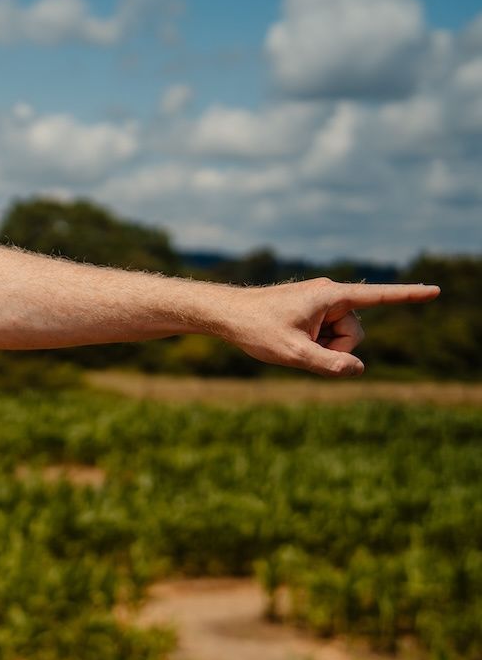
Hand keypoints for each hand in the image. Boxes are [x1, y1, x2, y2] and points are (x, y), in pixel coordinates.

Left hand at [227, 278, 438, 376]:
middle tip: (301, 348)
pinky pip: (326, 333)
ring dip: (322, 346)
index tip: (435, 291)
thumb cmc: (255, 329)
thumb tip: (358, 369)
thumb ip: (328, 364)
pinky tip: (290, 339)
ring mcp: (320, 302)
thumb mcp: (292, 353)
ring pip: (341, 336)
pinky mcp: (312, 309)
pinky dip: (313, 343)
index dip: (408, 297)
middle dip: (336, 348)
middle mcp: (330, 294)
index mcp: (331, 297)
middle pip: (355, 332)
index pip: (378, 297)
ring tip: (291, 342)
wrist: (225, 314)